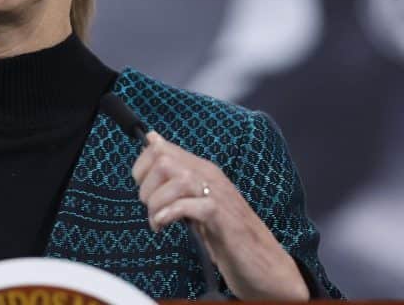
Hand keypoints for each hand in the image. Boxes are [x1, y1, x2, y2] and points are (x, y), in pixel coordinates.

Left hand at [131, 131, 308, 300]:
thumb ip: (174, 174)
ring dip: (157, 203)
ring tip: (157, 222)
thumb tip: (151, 140)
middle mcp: (209, 176)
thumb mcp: (196, 200)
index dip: (141, 168)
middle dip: (146, 187)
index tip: (143, 191)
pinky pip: (189, 205)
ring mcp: (218, 195)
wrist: (262, 263)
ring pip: (176, 179)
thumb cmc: (225, 233)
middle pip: (163, 160)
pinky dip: (169, 214)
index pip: (159, 149)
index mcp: (202, 170)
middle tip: (152, 210)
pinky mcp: (222, 218)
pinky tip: (163, 225)